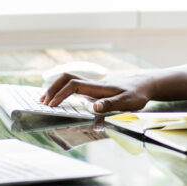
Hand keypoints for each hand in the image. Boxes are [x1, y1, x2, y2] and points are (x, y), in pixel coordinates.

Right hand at [40, 73, 154, 113]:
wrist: (145, 84)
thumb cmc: (137, 94)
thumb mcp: (128, 102)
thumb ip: (111, 104)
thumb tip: (94, 107)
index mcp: (98, 87)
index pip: (73, 86)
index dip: (61, 94)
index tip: (52, 105)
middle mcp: (93, 83)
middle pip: (66, 78)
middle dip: (52, 88)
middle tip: (42, 102)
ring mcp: (93, 85)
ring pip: (69, 80)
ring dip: (55, 88)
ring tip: (45, 100)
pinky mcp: (95, 88)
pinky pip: (74, 85)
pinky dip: (62, 89)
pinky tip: (60, 98)